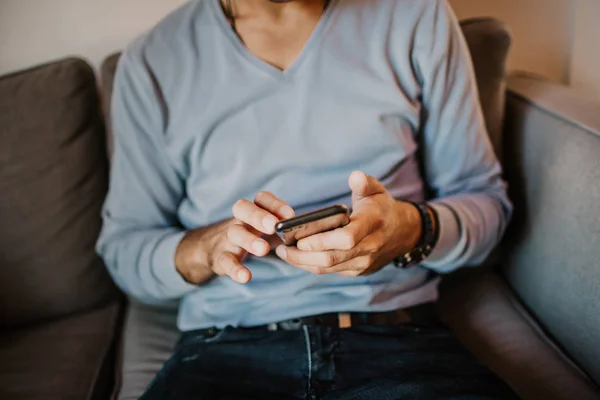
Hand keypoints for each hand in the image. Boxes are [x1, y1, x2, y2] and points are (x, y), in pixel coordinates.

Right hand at [175, 192, 293, 284]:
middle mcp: (240, 220)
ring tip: (263, 250)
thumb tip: (310, 233)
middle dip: (258, 216)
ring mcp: (229, 237)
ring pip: (234, 233)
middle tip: (274, 226)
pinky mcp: (221, 257)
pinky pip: (226, 261)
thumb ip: (286, 230)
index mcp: (254, 210)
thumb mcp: (267, 229)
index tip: (290, 215)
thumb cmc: (252, 235)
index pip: (261, 198)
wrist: (215, 249)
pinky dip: (235, 269)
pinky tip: (245, 276)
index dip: (274, 204)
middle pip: (243, 208)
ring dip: (249, 240)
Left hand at [275, 171, 421, 276]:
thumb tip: (355, 176)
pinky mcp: (358, 270)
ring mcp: (364, 262)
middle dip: (304, 255)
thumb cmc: (382, 208)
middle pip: (332, 257)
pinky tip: (298, 257)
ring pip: (329, 268)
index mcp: (373, 223)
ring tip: (284, 253)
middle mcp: (369, 246)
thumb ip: (364, 183)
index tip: (300, 238)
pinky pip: (332, 271)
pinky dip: (312, 265)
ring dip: (304, 263)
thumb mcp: (377, 190)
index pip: (347, 238)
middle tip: (282, 248)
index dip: (322, 241)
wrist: (403, 233)